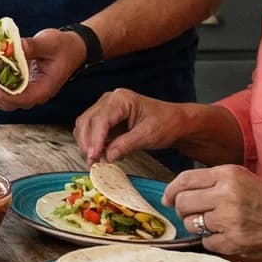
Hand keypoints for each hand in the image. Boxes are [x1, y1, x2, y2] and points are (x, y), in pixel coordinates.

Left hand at [0, 27, 86, 110]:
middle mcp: (33, 94)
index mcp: (44, 89)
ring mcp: (24, 91)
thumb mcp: (49, 43)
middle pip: (6, 102)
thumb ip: (32, 46)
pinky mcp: (17, 84)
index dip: (6, 96)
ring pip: (0, 98)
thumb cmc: (64, 47)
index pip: (23, 99)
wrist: (71, 48)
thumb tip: (13, 46)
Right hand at [74, 88, 196, 163]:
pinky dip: (91, 143)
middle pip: (87, 121)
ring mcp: (106, 108)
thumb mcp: (148, 135)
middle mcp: (110, 100)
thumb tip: (107, 156)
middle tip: (91, 163)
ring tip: (93, 161)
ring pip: (85, 125)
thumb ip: (126, 145)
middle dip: (87, 143)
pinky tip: (98, 155)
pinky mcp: (106, 118)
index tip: (94, 157)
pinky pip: (91, 130)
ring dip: (86, 144)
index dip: (95, 139)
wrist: (176, 122)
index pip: (100, 119)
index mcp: (121, 99)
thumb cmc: (167, 123)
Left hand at [163, 164, 261, 260]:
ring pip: (191, 223)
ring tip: (216, 225)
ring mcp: (230, 219)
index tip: (167, 198)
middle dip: (182, 210)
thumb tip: (178, 192)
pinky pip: (207, 242)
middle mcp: (227, 194)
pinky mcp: (234, 241)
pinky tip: (229, 236)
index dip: (171, 190)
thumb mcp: (244, 179)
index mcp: (228, 174)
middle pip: (182, 202)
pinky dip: (213, 241)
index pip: (185, 180)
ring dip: (198, 226)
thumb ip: (214, 182)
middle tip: (193, 214)